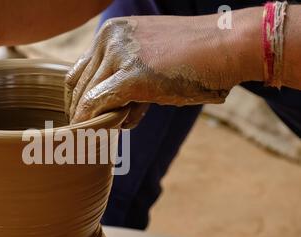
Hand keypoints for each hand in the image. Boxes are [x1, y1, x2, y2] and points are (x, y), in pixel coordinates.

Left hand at [65, 14, 258, 125]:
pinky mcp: (131, 75)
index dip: (79, 99)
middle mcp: (109, 38)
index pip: (80, 72)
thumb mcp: (149, 59)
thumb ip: (126, 77)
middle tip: (89, 134)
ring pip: (86, 96)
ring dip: (92, 120)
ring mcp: (119, 54)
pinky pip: (97, 104)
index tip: (84, 119)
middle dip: (82, 113)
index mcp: (111, 32)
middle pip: (78, 86)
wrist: (228, 46)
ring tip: (106, 134)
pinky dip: (92, 122)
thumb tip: (113, 111)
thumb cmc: (194, 57)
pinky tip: (99, 135)